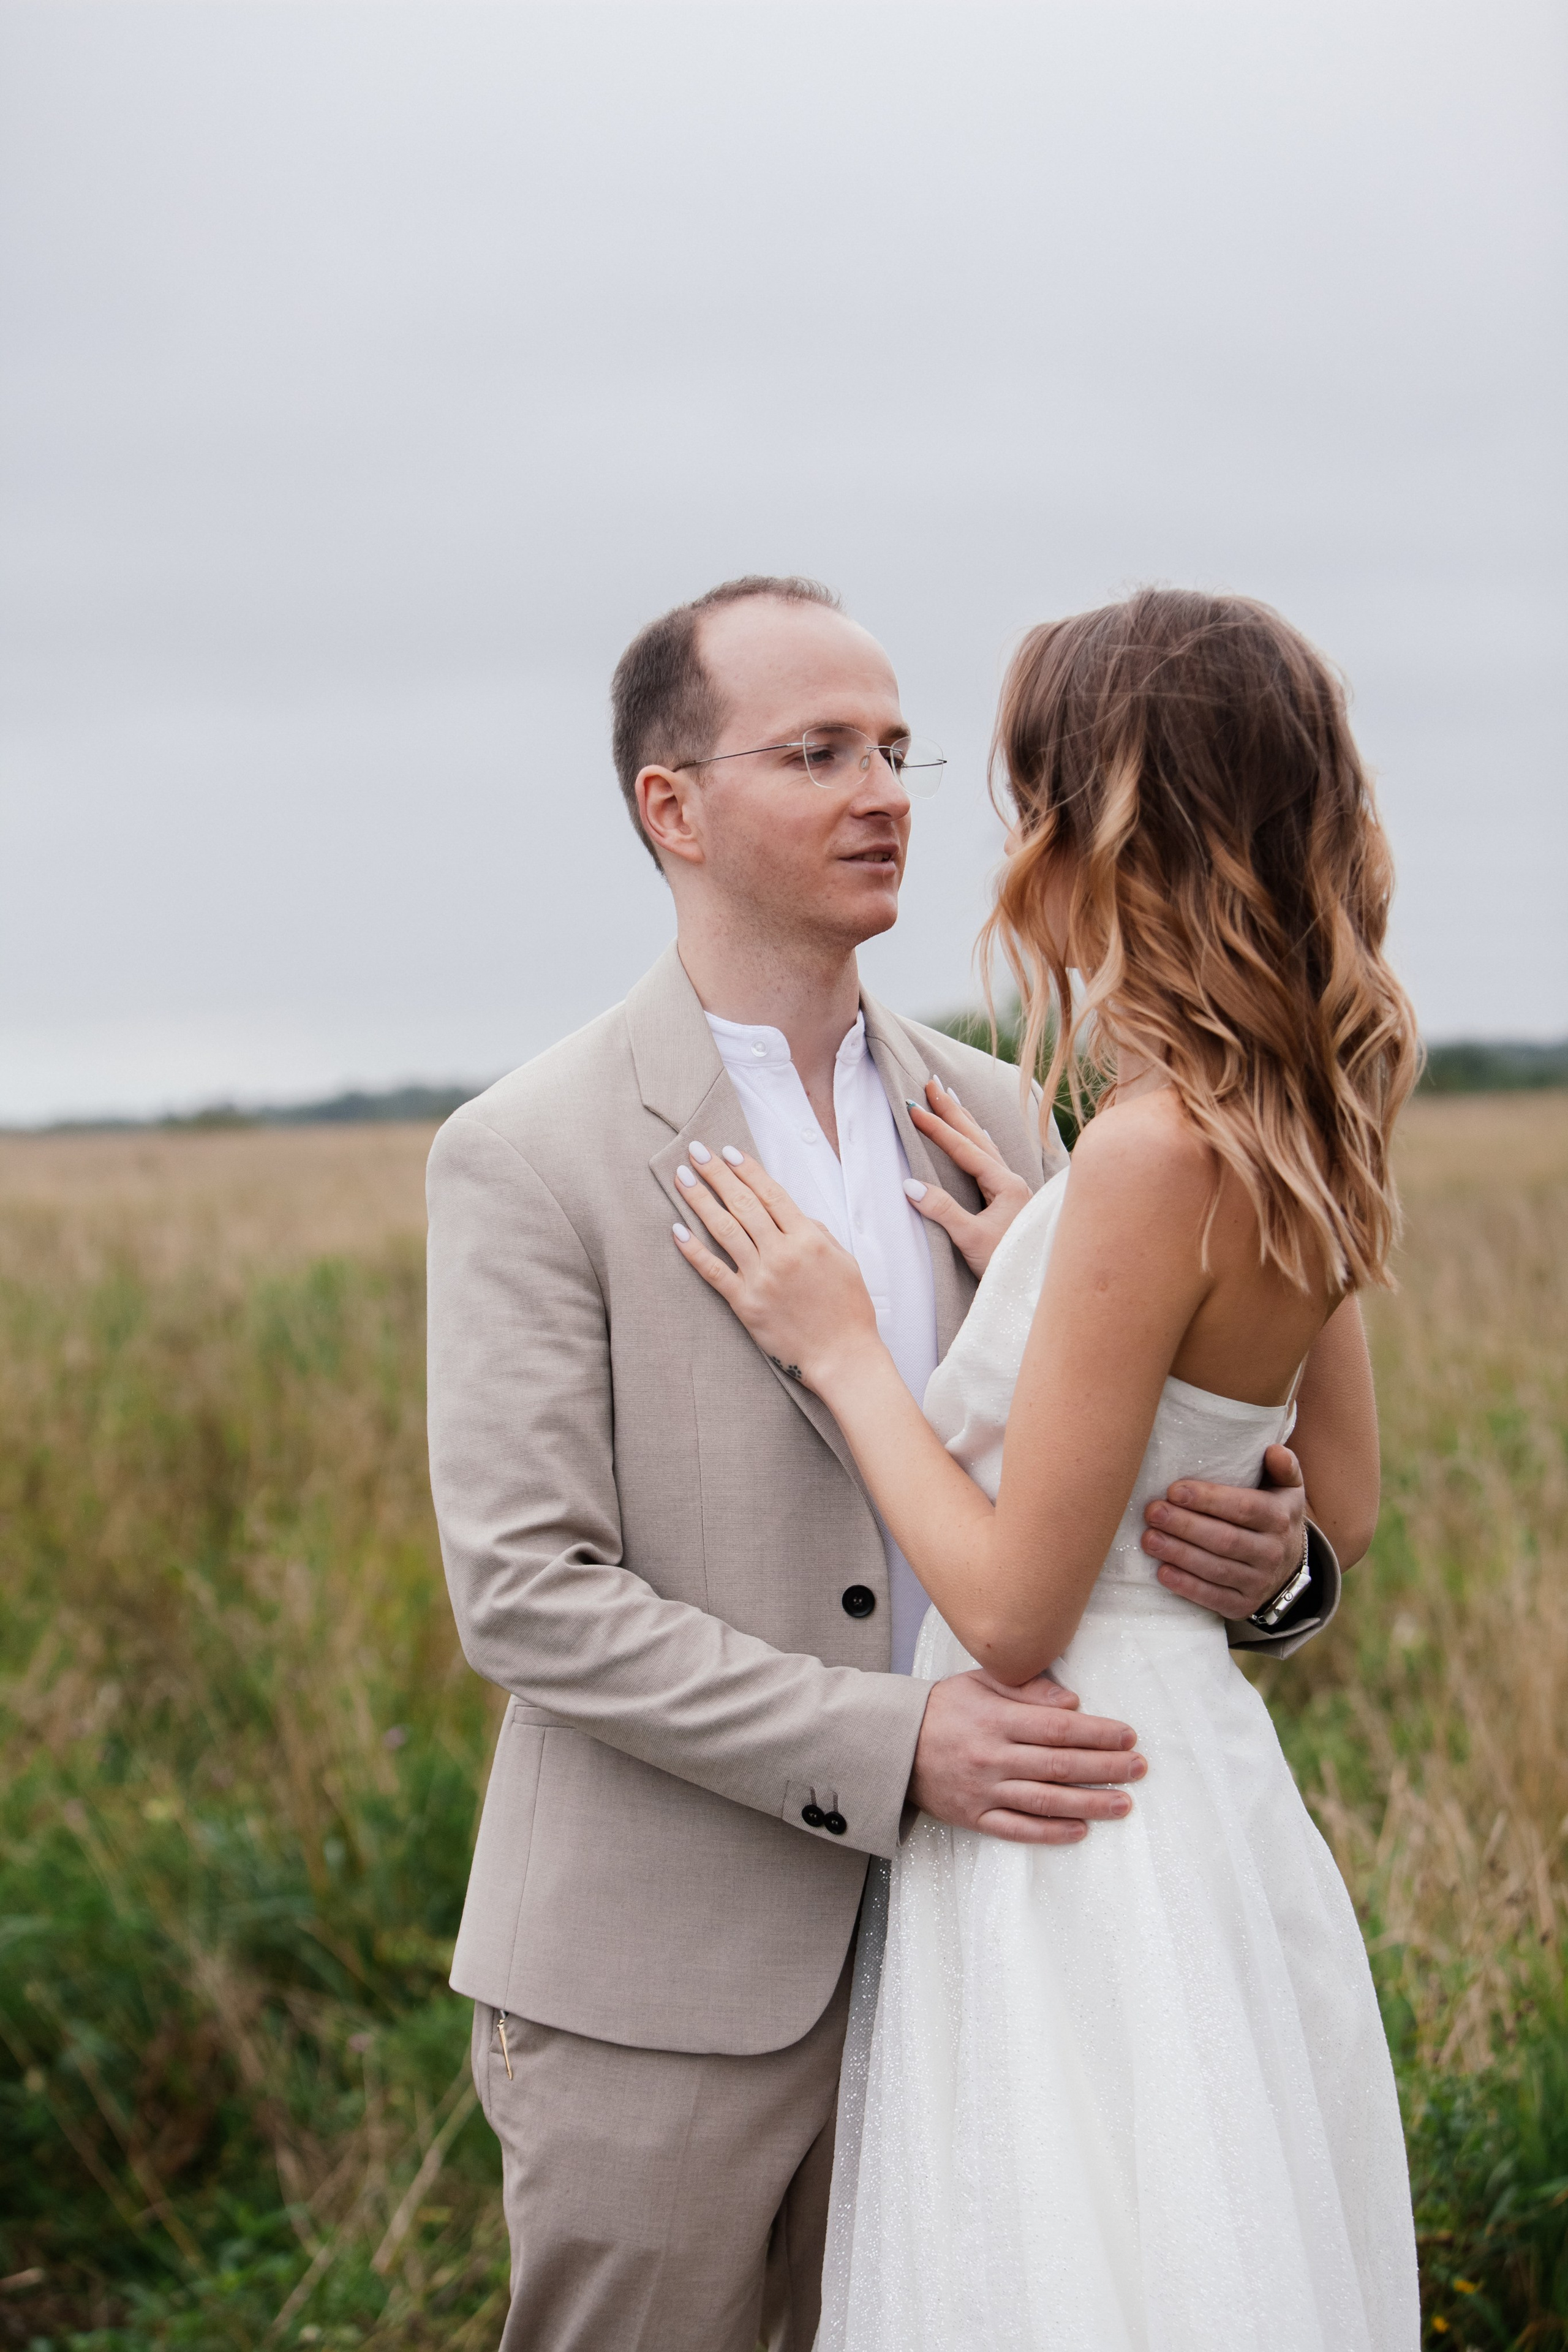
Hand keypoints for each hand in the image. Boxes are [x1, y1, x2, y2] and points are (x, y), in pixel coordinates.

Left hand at [669, 1143, 880, 1390]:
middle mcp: (782, 1253)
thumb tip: (791, 1214)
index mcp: (808, 1239)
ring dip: (700, 1200)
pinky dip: (693, 1250)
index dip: (747, 1170)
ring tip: (683, 1178)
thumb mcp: (844, 1261)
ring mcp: (761, 1278)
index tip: (728, 1151)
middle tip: (696, 1151)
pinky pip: (713, 1271)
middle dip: (717, 1174)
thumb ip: (817, 1233)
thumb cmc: (849, 1310)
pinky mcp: (745, 1304)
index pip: (771, 1194)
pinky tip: (677, 1230)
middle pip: (743, 1204)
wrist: (843, 1357)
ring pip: (724, 1230)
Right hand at [902, 1078, 1034, 1277]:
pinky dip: (976, 1143)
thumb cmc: (1007, 1265)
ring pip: (984, 1146)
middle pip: (977, 1137)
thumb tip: (909, 1185)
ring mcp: (1013, 1191)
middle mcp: (1012, 1182)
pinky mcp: (1009, 1202)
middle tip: (931, 1082)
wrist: (1036, 1288)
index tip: (914, 1108)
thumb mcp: (971, 1238)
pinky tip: (976, 1138)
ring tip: (950, 1100)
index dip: (938, 1128)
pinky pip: (989, 1161)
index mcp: (1006, 1185)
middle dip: (952, 1110)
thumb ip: (942, 1210)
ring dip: (965, 1122)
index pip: (965, 1149)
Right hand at [908, 1668, 1146, 1844]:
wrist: (892, 1744)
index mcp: (995, 1719)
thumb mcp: (980, 1682)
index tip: (1128, 1736)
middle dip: (1105, 1768)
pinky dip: (1050, 1832)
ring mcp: (982, 1790)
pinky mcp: (973, 1816)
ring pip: (1044, 1800)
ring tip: (1123, 1804)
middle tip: (1139, 1769)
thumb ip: (1027, 1688)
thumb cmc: (943, 1708)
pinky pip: (1017, 1829)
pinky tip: (1080, 1830)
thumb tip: (1073, 1702)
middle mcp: (991, 1756)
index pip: (1057, 1727)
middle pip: (1059, 1765)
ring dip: (1089, 1803)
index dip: (1097, 1732)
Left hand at [1141, 1442, 1307, 1619]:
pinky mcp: (1243, 1606)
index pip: (1244, 1508)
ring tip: (1148, 1538)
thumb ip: (1283, 1467)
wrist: (1287, 1567)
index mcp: (1280, 1518)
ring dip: (1179, 1554)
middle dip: (1185, 1525)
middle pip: (1225, 1540)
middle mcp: (1272, 1553)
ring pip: (1216, 1569)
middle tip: (1152, 1511)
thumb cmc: (1274, 1515)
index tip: (1174, 1490)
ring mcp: (1258, 1582)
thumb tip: (1274, 1450)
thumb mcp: (1287, 1489)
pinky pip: (1213, 1598)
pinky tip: (1162, 1572)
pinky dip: (1186, 1586)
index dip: (1208, 1499)